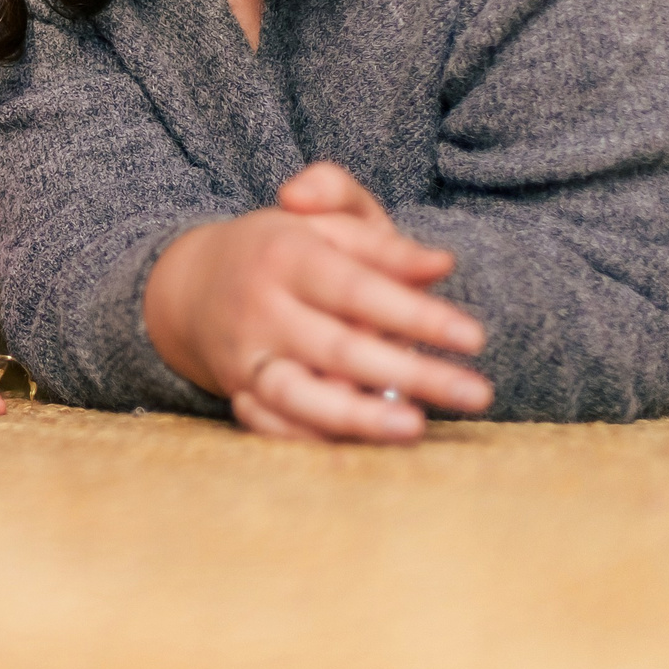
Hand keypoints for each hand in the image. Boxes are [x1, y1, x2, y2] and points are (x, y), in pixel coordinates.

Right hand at [144, 162, 493, 442]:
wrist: (191, 283)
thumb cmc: (281, 248)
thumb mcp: (326, 222)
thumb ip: (380, 237)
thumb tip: (440, 264)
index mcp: (285, 254)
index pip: (358, 288)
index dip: (416, 315)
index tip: (473, 337)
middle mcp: (261, 307)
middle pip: (340, 348)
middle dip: (410, 374)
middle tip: (477, 393)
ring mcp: (246, 355)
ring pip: (298, 395)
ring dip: (356, 418)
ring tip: (414, 427)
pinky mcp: (238, 391)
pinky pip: (273, 425)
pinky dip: (314, 440)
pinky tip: (365, 447)